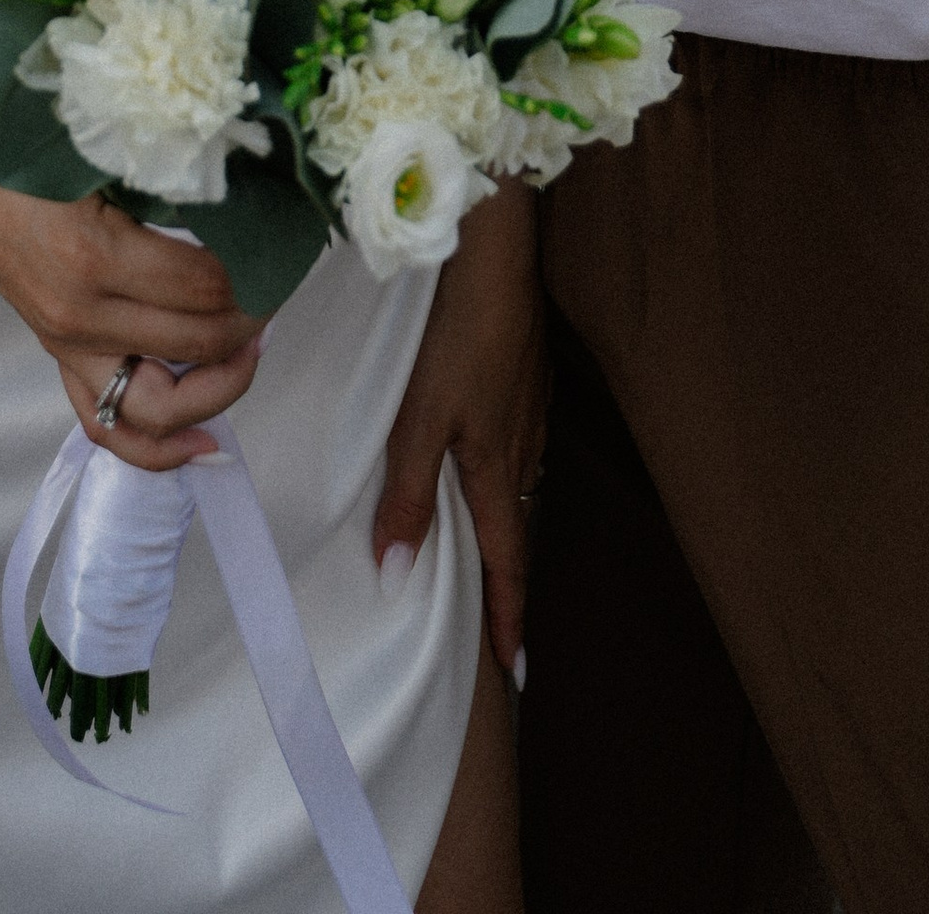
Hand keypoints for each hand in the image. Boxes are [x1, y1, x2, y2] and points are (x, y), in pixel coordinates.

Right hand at [0, 170, 264, 472]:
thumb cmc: (20, 140)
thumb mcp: (102, 152)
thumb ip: (166, 182)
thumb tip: (245, 204)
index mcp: (94, 257)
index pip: (204, 289)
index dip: (253, 275)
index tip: (279, 253)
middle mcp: (80, 315)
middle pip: (195, 346)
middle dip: (249, 323)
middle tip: (275, 291)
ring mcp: (65, 343)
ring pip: (159, 409)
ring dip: (219, 388)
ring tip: (249, 353)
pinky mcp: (56, 353)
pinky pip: (107, 426)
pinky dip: (160, 447)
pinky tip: (204, 441)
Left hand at [373, 182, 545, 677]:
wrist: (496, 258)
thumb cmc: (455, 339)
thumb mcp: (423, 419)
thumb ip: (409, 493)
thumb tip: (398, 575)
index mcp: (497, 469)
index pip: (507, 562)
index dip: (508, 617)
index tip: (514, 671)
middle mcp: (523, 448)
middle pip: (515, 525)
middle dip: (505, 575)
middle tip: (495, 616)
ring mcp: (529, 409)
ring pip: (514, 481)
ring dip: (500, 519)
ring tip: (481, 544)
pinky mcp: (526, 375)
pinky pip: (514, 443)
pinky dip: (498, 470)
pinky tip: (479, 455)